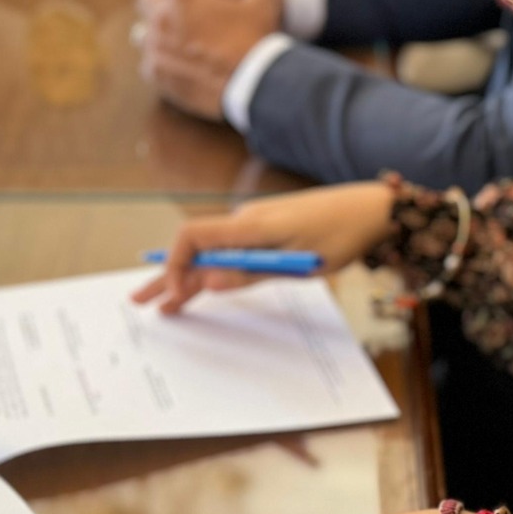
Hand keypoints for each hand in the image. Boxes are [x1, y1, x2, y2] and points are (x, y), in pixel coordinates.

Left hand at [133, 0, 283, 119]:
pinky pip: (148, 62)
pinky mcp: (156, 74)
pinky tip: (179, 65)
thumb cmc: (257, 40)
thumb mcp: (264, 1)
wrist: (253, 86)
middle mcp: (162, 18)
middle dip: (162, 1)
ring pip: (143, 32)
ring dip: (158, 33)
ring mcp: (155, 47)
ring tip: (178, 41)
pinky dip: (161, 62)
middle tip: (182, 11)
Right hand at [133, 182, 396, 312]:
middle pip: (196, 249)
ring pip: (212, 254)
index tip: (178, 295)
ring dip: (188, 279)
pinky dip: (213, 272)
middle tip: (141, 301)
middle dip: (168, 276)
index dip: (178, 266)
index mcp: (251, 225)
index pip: (194, 239)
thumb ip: (252, 273)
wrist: (371, 209)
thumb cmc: (340, 234)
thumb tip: (210, 285)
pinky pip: (231, 252)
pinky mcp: (268, 232)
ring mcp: (256, 226)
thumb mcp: (299, 264)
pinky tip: (201, 287)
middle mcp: (246, 221)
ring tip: (164, 304)